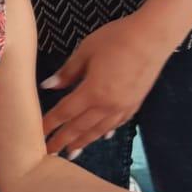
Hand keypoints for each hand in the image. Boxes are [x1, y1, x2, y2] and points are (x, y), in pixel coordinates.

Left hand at [42, 13, 171, 156]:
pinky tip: (102, 136)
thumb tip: (48, 85)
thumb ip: (68, 72)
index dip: (50, 124)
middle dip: (63, 141)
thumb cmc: (117, 38)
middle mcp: (108, 105)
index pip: (65, 112)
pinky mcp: (135, 104)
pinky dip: (106, 132)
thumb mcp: (86, 50)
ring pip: (99, 130)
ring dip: (84, 142)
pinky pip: (117, 123)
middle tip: (49, 154)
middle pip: (80, 127)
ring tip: (72, 152)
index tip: (37, 135)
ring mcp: (123, 106)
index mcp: (93, 91)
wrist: (154, 37)